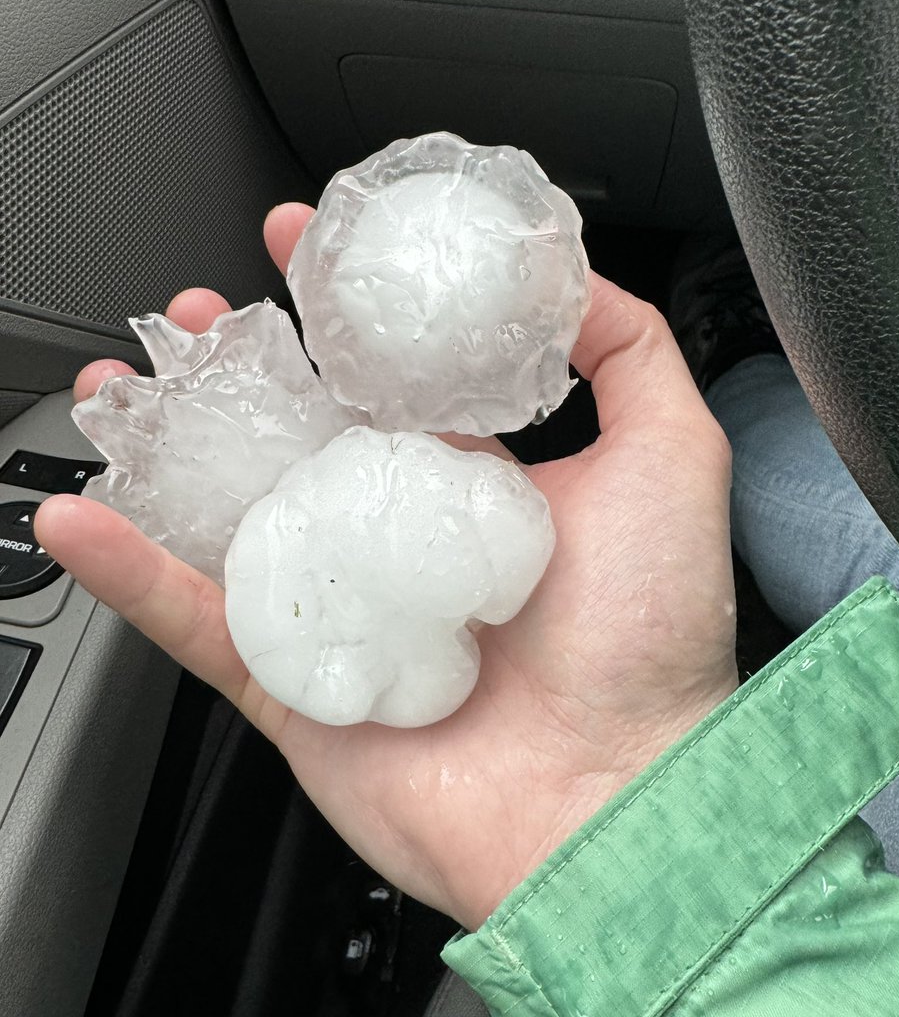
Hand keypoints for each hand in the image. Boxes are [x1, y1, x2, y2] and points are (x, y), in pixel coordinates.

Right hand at [35, 204, 737, 930]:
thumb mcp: (673, 455)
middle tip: (191, 312)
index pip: (385, 374)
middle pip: (292, 429)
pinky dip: (132, 572)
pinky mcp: (296, 680)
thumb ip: (629, 351)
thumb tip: (567, 279)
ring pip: (228, 511)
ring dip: (165, 445)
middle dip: (234, 362)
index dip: (337, 306)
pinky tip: (83, 516)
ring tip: (117, 388)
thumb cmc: (654, 637)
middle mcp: (400, 534)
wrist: (621, 798)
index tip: (300, 242)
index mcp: (471, 480)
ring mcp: (342, 604)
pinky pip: (198, 619)